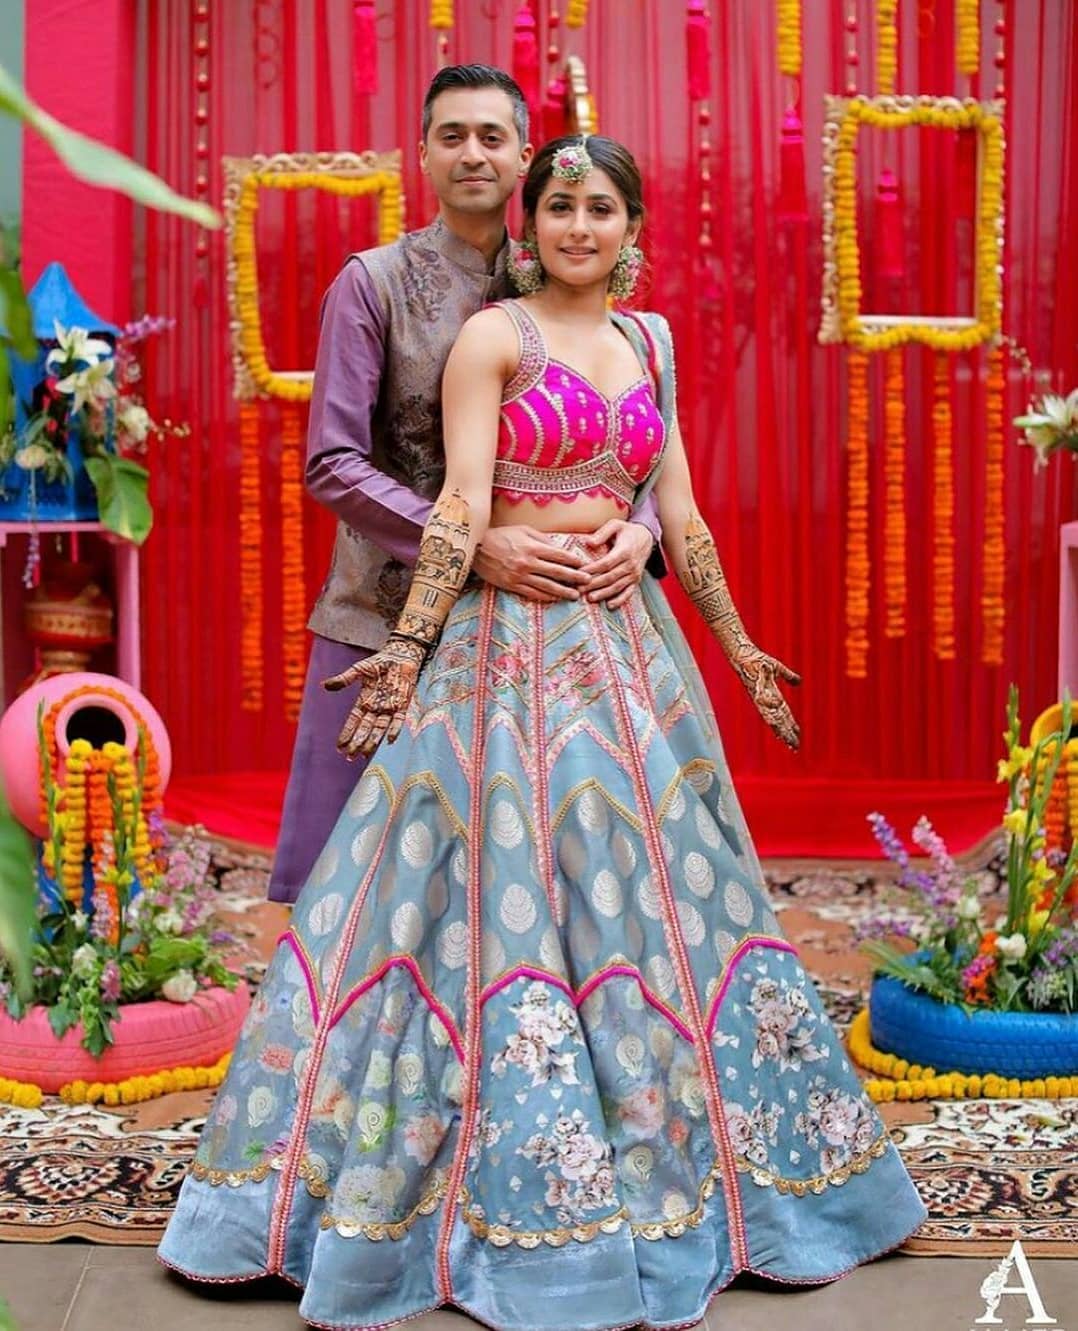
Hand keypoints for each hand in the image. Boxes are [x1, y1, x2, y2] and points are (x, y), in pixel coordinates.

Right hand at [322, 638, 423, 759]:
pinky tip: (389, 741)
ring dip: (372, 741)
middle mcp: (376, 708)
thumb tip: (324, 686)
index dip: (347, 733)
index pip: (354, 721)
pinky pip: (398, 720)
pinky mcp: (403, 704)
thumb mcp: (358, 670)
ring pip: (379, 728)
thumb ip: (344, 679)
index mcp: (365, 701)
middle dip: (357, 743)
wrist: (399, 655)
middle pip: (365, 729)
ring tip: (364, 754)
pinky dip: (394, 730)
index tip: (339, 747)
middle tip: (349, 757)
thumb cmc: (378, 662)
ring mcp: (389, 708)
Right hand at [473, 525, 589, 602]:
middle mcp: (528, 562)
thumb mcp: (523, 530)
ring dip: (563, 591)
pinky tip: (555, 598)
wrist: (475, 549)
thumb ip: (542, 539)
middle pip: (557, 572)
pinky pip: (532, 593)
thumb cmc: (501, 535)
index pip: (559, 555)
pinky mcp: (511, 585)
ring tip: (575, 596)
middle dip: (575, 578)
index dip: (573, 561)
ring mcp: (519, 576)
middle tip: (587, 582)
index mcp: (532, 547)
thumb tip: (559, 547)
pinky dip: (545, 597)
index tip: (584, 565)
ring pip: (547, 586)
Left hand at [579, 520, 653, 608]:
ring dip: (603, 593)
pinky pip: (628, 592)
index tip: (579, 573)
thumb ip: (602, 533)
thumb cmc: (627, 531)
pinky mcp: (636, 580)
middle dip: (593, 584)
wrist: (647, 537)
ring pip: (617, 586)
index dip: (592, 569)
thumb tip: (588, 543)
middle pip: (610, 577)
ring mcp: (634, 574)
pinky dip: (620, 600)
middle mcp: (631, 564)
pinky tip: (609, 605)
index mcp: (625, 551)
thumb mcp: (615, 524)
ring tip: (589, 598)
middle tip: (579, 589)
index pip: (606, 563)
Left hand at [731, 646, 800, 749]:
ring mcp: (760, 697)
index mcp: (772, 696)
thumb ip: (788, 677)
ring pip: (772, 718)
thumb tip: (799, 683)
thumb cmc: (758, 661)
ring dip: (780, 729)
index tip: (797, 738)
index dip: (791, 727)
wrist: (744, 655)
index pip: (784, 715)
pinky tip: (778, 725)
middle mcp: (765, 700)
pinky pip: (764, 704)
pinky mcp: (755, 691)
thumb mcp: (777, 669)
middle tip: (795, 748)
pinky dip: (771, 714)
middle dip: (787, 734)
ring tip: (787, 741)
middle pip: (779, 721)